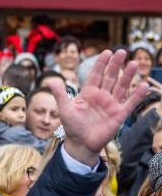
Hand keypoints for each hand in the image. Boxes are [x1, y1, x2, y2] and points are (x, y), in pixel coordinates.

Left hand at [48, 49, 148, 166]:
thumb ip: (60, 94)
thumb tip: (51, 80)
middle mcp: (101, 96)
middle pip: (110, 77)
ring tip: (133, 63)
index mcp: (88, 93)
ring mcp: (111, 104)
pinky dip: (137, 95)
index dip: (101, 64)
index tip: (107, 52)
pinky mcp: (119, 115)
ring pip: (122, 87)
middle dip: (115, 64)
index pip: (96, 74)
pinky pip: (130, 103)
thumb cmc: (72, 126)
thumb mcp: (64, 108)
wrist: (81, 144)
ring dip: (128, 76)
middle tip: (122, 51)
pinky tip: (144, 85)